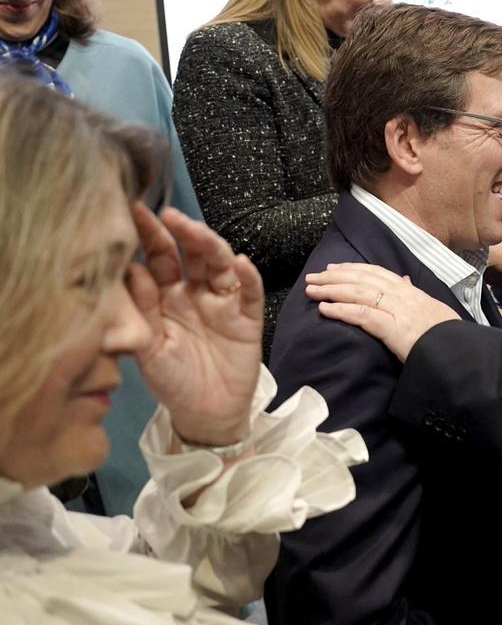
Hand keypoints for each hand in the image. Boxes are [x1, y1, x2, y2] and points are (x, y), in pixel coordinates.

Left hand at [129, 204, 263, 446]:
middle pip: (191, 254)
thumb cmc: (173, 381)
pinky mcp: (248, 319)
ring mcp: (223, 304)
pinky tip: (240, 264)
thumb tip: (129, 271)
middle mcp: (195, 293)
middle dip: (180, 232)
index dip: (148, 235)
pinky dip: (247, 277)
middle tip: (166, 214)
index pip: (157, 258)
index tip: (133, 209)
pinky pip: (250, 293)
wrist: (206, 415)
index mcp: (166, 296)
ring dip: (210, 246)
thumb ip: (138, 312)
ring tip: (196, 232)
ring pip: (219, 265)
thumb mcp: (147, 348)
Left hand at [305, 263, 460, 361]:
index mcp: (412, 292)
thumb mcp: (434, 310)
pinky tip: (324, 309)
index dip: (353, 269)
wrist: (460, 352)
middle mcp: (404, 296)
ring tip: (311, 290)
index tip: (334, 268)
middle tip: (313, 276)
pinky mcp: (393, 329)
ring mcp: (398, 311)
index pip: (378, 273)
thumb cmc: (448, 336)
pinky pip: (362, 315)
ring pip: (359, 293)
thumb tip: (407, 281)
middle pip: (363, 279)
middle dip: (335, 276)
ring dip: (332, 290)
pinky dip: (341, 310)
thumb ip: (417, 296)